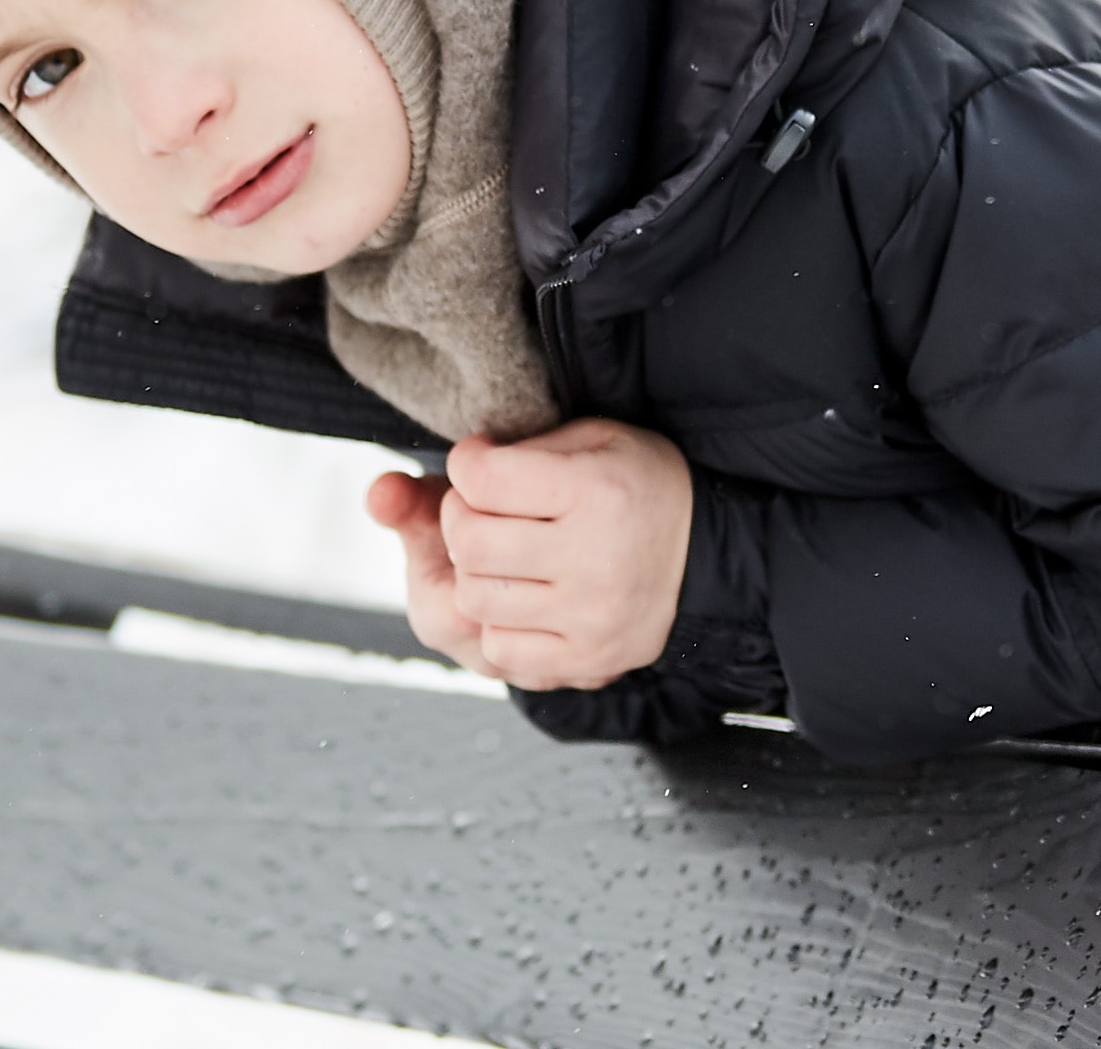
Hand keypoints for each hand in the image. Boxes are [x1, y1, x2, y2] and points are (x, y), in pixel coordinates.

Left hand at [367, 419, 693, 691]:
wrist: (705, 552)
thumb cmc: (635, 484)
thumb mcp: (585, 438)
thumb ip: (499, 455)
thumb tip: (394, 488)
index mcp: (595, 491)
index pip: (481, 478)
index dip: (468, 464)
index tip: (484, 464)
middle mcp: (594, 559)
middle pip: (468, 538)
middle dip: (462, 515)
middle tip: (487, 508)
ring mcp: (590, 618)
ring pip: (475, 596)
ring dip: (475, 569)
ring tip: (505, 552)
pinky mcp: (586, 661)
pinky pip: (501, 649)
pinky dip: (497, 621)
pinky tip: (523, 595)